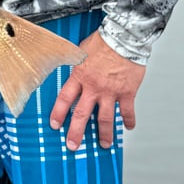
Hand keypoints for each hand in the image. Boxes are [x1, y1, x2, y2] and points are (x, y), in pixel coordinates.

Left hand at [49, 30, 145, 150]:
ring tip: (104, 144)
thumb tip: (71, 69)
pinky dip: (128, 120)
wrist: (124, 37)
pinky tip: (128, 127)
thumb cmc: (103, 41)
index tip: (55, 125)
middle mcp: (93, 87)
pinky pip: (127, 111)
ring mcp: (111, 92)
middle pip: (81, 114)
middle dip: (76, 132)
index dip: (58, 113)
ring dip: (104, 133)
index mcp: (80, 76)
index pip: (65, 98)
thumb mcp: (81, 50)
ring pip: (105, 118)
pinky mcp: (127, 92)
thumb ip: (77, 64)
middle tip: (73, 145)